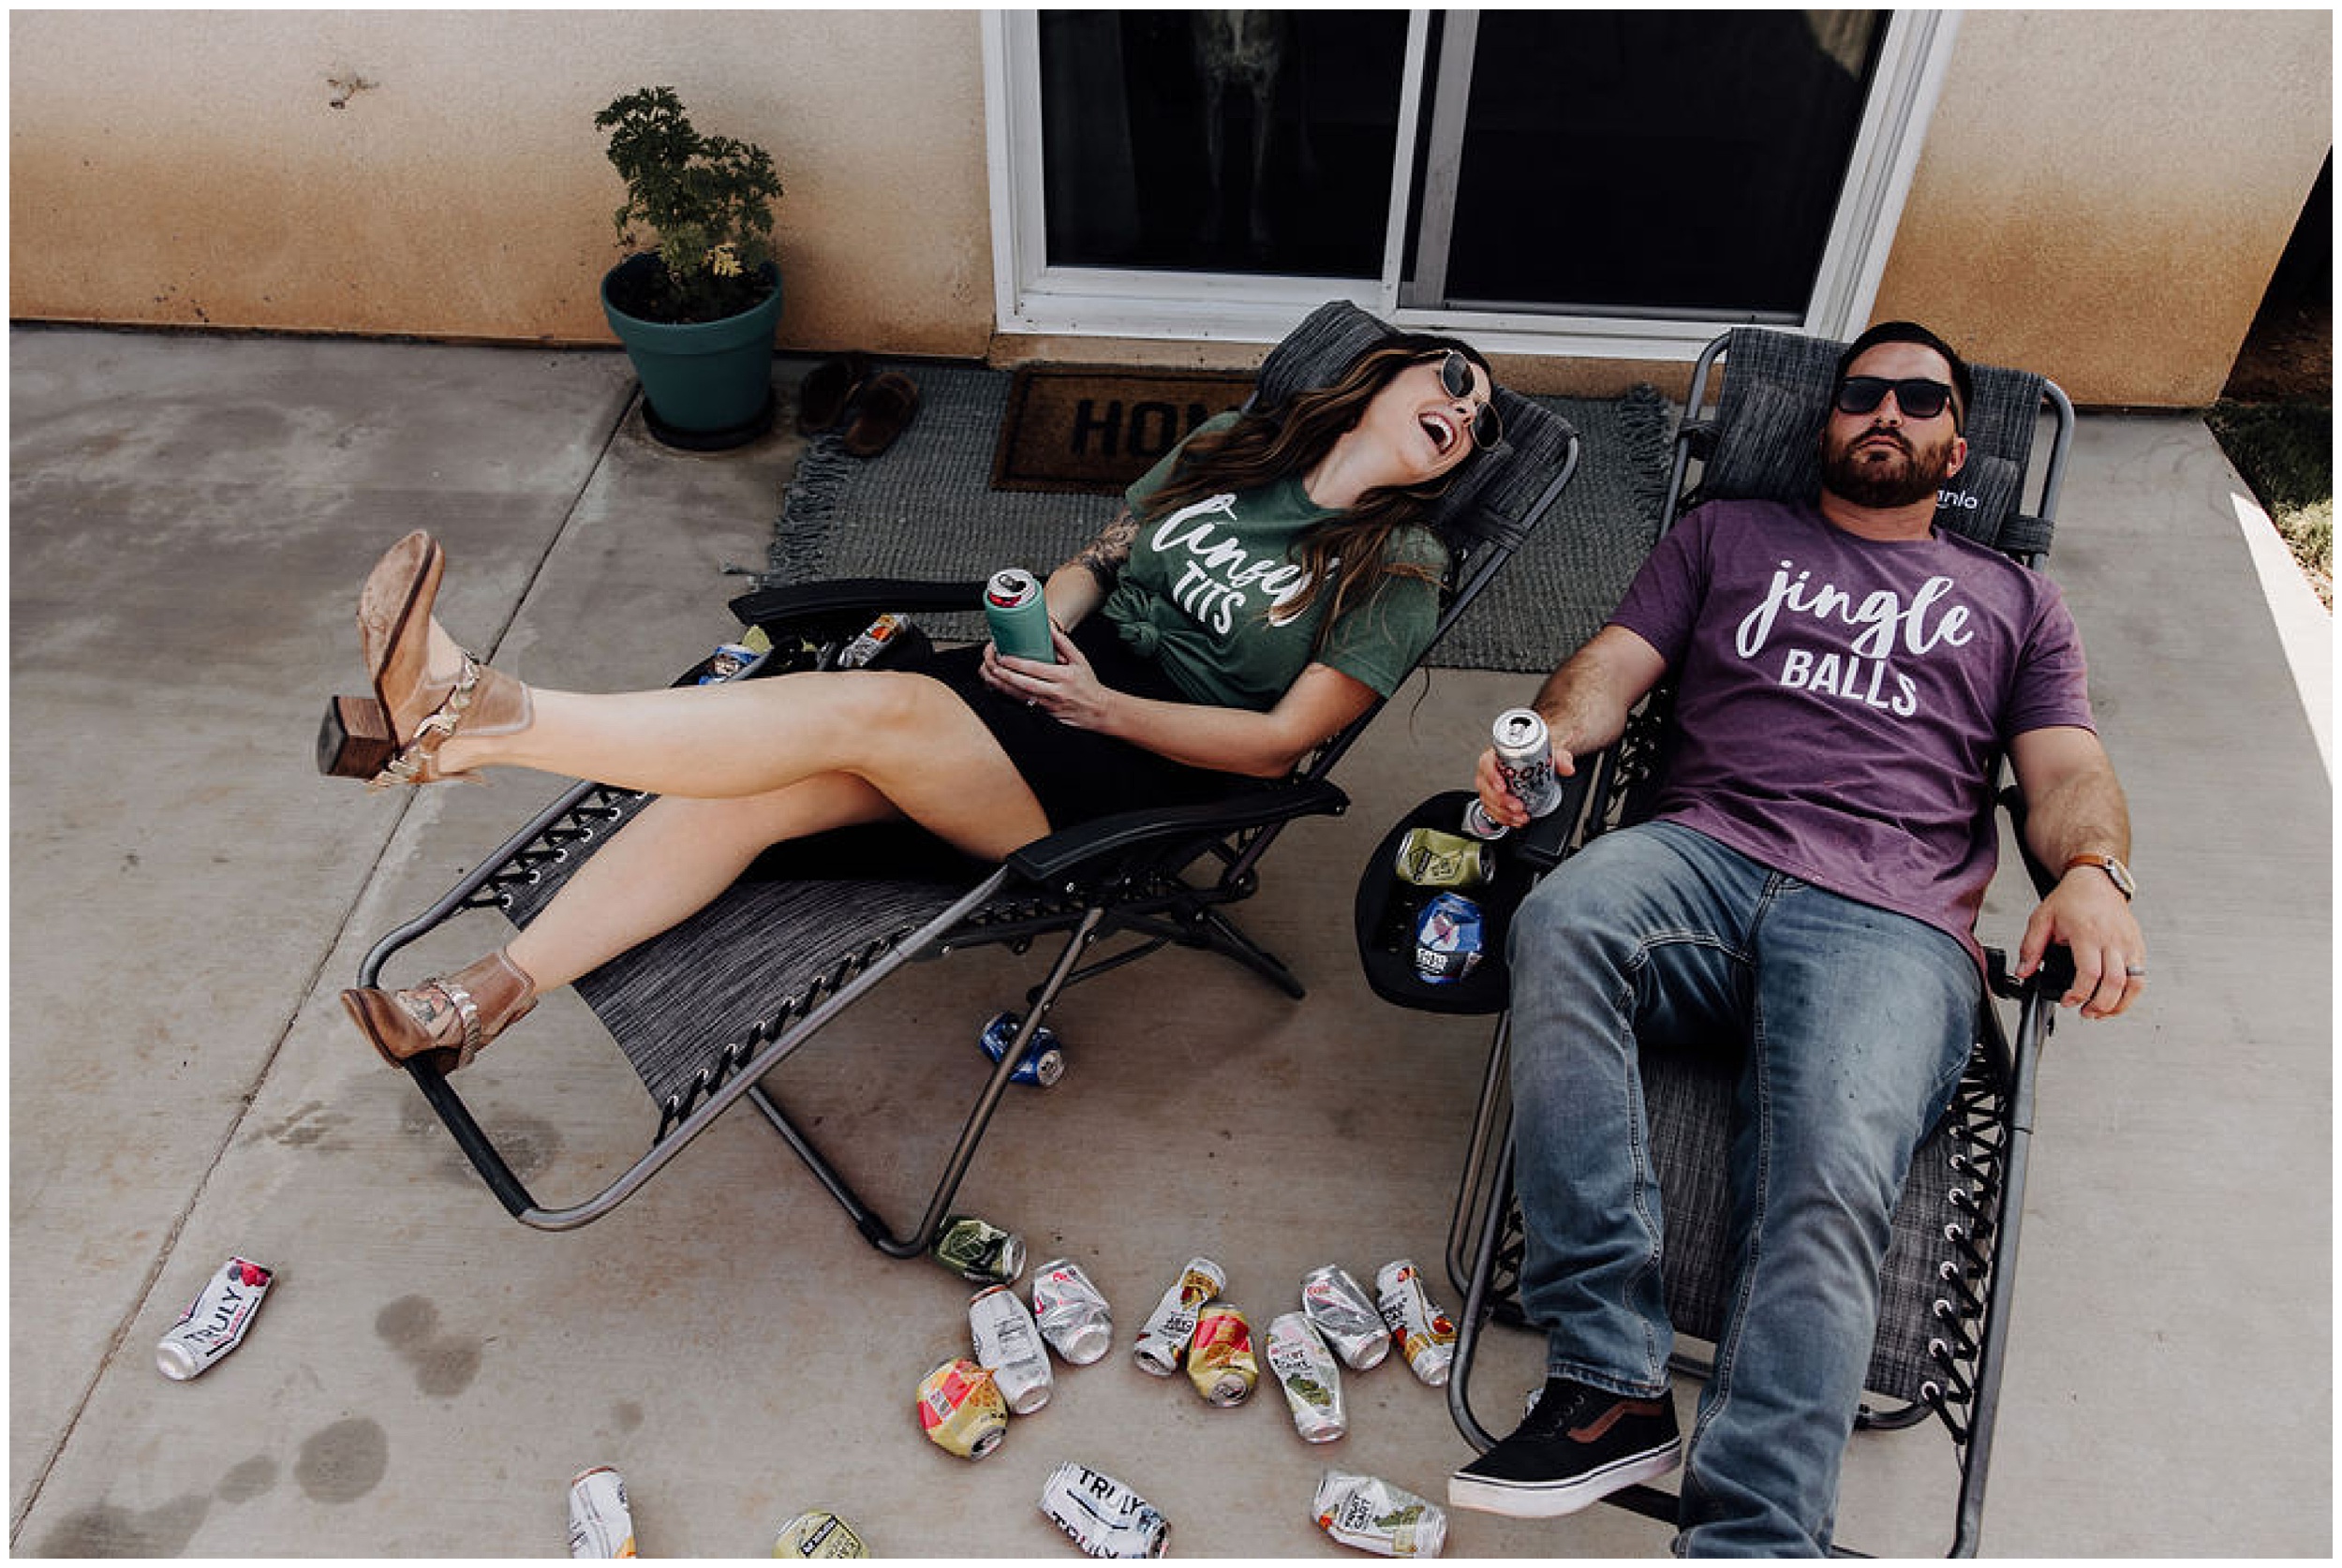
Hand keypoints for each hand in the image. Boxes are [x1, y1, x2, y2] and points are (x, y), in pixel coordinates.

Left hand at [981, 622, 1114, 731]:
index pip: (1035, 669)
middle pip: (1023, 684)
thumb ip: (1063, 643)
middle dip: (1005, 674)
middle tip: (992, 664)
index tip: (1004, 656)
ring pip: (1020, 696)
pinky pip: (1023, 704)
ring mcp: (1048, 705)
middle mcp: (1054, 692)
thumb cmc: (1088, 684)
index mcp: (1063, 677)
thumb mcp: (1080, 660)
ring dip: (1002, 686)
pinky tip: (1000, 688)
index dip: (1017, 663)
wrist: (1097, 710)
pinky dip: (1010, 695)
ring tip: (990, 675)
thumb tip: (1049, 627)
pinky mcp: (1044, 713)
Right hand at [1471, 736, 1572, 830]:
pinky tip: (1516, 820)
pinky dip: (1504, 818)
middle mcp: (1491, 771)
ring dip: (1504, 812)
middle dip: (1502, 801)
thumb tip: (1568, 768)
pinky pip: (1492, 811)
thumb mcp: (1548, 753)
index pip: (1487, 764)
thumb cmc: (1534, 755)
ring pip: (1489, 801)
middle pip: (1487, 787)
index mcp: (1497, 755)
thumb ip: (1560, 759)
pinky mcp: (1494, 799)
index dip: (1492, 777)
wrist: (1535, 762)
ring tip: (1521, 815)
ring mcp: (1491, 786)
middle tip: (1518, 806)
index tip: (1503, 787)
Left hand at [2017, 870, 2146, 1018]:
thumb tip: (2024, 971)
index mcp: (2087, 933)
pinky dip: (2131, 992)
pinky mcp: (2138, 946)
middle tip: (2086, 1013)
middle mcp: (2112, 940)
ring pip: (2134, 982)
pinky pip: (2141, 975)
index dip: (2079, 994)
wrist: (2096, 881)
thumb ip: (2031, 948)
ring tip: (2102, 1011)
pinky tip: (2116, 999)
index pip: (2089, 973)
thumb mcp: (2042, 919)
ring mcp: (2129, 943)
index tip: (2068, 1002)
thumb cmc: (2072, 898)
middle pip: (2114, 983)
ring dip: (2119, 1004)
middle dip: (2100, 1005)